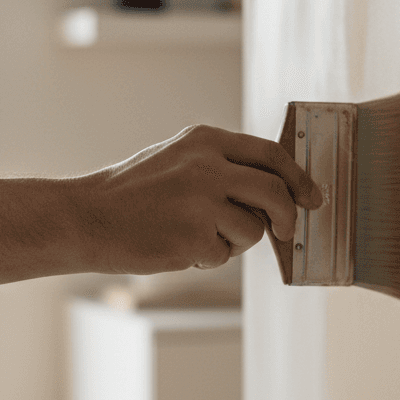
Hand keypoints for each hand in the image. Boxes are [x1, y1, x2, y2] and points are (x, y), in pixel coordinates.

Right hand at [73, 124, 322, 274]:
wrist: (86, 217)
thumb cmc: (136, 193)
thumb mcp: (180, 159)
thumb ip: (225, 167)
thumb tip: (280, 193)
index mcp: (206, 140)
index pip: (270, 154)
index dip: (299, 178)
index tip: (313, 198)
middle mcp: (207, 166)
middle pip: (275, 193)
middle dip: (287, 218)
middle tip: (286, 232)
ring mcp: (200, 202)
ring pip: (252, 230)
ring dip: (233, 242)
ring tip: (196, 234)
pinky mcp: (191, 237)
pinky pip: (222, 256)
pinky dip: (206, 258)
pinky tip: (176, 246)